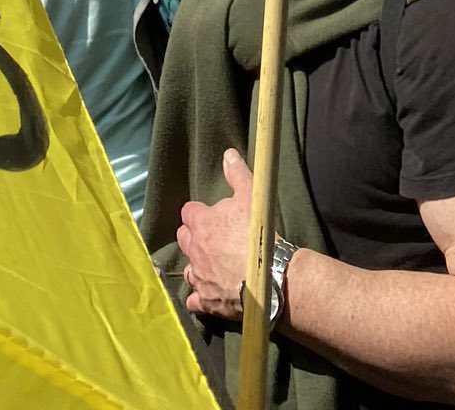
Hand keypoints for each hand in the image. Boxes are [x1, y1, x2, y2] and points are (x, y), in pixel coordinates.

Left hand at [178, 147, 254, 318]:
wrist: (270, 277)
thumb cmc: (258, 234)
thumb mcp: (251, 196)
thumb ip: (237, 174)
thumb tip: (228, 154)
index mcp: (202, 224)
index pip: (189, 212)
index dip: (198, 212)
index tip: (209, 214)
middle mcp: (195, 250)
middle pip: (184, 239)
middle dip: (193, 235)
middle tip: (210, 236)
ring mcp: (199, 277)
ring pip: (188, 269)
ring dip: (196, 265)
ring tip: (209, 264)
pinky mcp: (206, 301)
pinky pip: (194, 300)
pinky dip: (198, 296)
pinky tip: (206, 294)